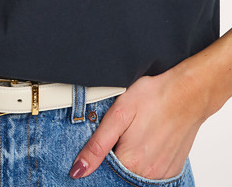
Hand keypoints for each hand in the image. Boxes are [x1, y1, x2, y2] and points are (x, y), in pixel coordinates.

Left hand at [69, 65, 208, 179]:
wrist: (188, 92)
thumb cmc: (154, 97)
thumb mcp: (118, 114)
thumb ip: (97, 145)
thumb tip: (78, 170)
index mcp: (130, 162)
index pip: (103, 170)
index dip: (99, 155)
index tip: (109, 137)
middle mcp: (147, 175)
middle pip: (120, 173)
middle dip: (116, 155)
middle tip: (124, 130)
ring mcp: (162, 174)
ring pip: (135, 174)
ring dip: (131, 158)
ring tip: (136, 132)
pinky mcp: (173, 170)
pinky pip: (152, 173)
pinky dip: (146, 160)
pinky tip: (148, 139)